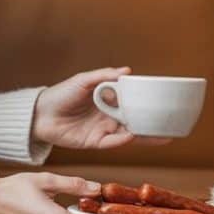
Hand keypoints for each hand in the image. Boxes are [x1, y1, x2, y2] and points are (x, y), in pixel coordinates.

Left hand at [31, 66, 172, 149]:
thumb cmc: (61, 94)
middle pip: (137, 122)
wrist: (39, 113)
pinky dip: (123, 139)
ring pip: (130, 134)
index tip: (166, 103)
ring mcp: (103, 130)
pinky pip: (113, 142)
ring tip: (163, 135)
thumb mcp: (83, 80)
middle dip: (154, 125)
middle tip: (174, 126)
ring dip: (145, 136)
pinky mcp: (94, 142)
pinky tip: (132, 134)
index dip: (148, 104)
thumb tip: (127, 70)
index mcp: (109, 101)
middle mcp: (110, 117)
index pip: (133, 104)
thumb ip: (104, 76)